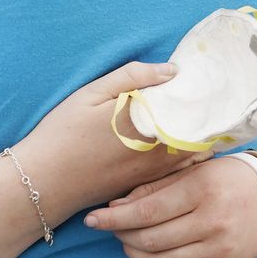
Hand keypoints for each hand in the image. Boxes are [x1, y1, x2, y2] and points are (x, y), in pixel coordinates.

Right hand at [10, 62, 205, 221]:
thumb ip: (133, 77)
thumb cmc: (63, 133)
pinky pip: (180, 172)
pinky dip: (189, 158)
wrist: (42, 182)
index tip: (211, 83)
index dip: (204, 95)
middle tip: (214, 101)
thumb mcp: (91, 94)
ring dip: (201, 138)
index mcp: (147, 122)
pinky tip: (187, 145)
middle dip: (208, 117)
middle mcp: (156, 150)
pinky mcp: (145, 186)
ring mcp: (153, 172)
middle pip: (199, 132)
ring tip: (205, 121)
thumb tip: (172, 71)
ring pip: (194, 154)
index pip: (192, 106)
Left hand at [84, 155, 256, 257]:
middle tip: (111, 226)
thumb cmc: (229, 178)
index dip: (115, 218)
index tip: (93, 218)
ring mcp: (219, 249)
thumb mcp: (196, 170)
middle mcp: (213, 222)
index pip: (148, 210)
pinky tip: (149, 255)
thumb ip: (156, 186)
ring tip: (128, 241)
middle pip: (151, 239)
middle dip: (122, 235)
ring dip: (136, 253)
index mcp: (203, 189)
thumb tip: (116, 205)